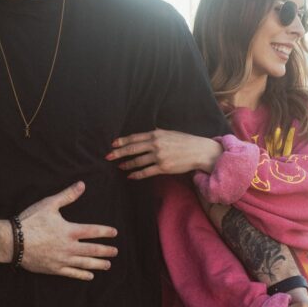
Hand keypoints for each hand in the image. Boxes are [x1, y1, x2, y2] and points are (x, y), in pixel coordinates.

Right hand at [19, 181, 117, 279]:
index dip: (105, 232)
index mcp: (69, 231)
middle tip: (115, 252)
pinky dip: (82, 275)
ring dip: (98, 264)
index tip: (114, 233)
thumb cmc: (30, 221)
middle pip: (93, 250)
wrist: (12, 241)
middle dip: (106, 251)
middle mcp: (69, 247)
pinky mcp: (54, 269)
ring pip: (85, 263)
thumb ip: (67, 196)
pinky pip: (72, 273)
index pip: (93, 231)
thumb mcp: (49, 204)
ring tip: (108, 265)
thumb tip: (82, 185)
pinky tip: (90, 276)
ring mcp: (62, 259)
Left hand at [106, 129, 222, 177]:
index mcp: (156, 134)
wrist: (199, 151)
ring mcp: (158, 157)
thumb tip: (149, 131)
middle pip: (132, 149)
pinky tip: (130, 176)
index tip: (113, 144)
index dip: (122, 141)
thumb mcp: (170, 132)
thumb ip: (158, 132)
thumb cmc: (185, 141)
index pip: (134, 137)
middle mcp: (155, 144)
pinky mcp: (163, 168)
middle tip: (108, 156)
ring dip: (127, 164)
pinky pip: (146, 172)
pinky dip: (136, 174)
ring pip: (137, 161)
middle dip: (118, 153)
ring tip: (120, 167)